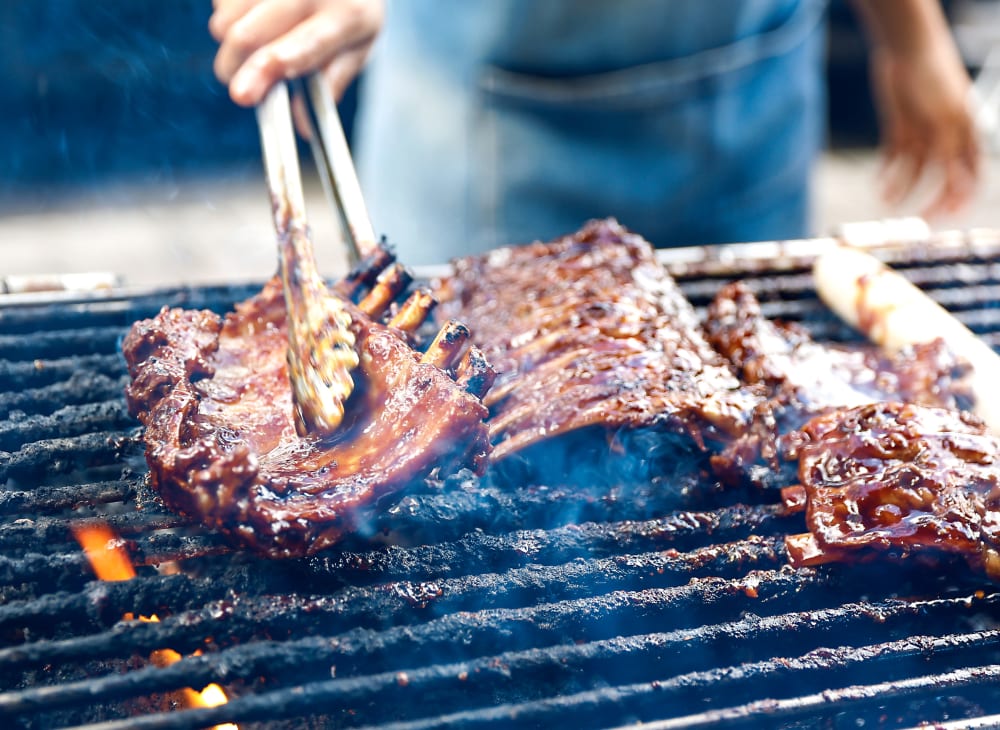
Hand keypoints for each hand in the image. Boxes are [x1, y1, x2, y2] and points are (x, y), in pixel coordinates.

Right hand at [210, 0, 383, 105]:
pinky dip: (227, 14)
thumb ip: (330, 83)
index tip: (243, 95)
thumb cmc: (350, 9)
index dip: (269, 69)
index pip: (304, 46)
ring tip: (256, 40)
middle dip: (233, 70)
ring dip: (229, 42)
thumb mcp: (357, 47)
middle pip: (246, 36)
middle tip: (240, 89)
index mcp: (347, 16)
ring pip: (225, 20)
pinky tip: (252, 13)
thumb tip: (303, 128)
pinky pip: (218, 1)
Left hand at [869, 41, 979, 217]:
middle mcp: (946, 138)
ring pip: (914, 171)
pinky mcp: (900, 129)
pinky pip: (894, 158)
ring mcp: (922, 134)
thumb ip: (950, 152)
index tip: (947, 215)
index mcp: (967, 134)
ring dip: (902, 187)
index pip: (971, 174)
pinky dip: (887, 172)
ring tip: (886, 198)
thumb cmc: (935, 79)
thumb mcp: (946, 118)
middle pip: (942, 178)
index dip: (961, 197)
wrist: (906, 50)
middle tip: (916, 218)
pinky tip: (879, 184)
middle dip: (930, 199)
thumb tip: (957, 186)